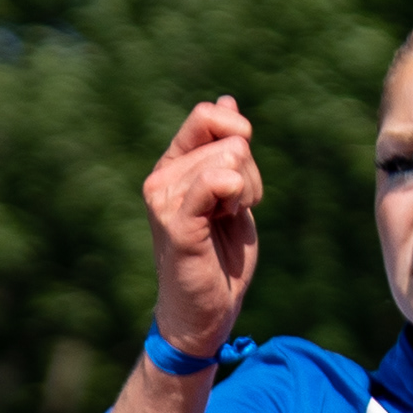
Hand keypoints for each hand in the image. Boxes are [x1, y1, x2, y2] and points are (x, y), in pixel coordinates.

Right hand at [141, 94, 259, 355]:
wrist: (208, 312)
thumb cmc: (220, 258)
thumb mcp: (233, 193)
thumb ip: (227, 148)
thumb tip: (225, 100)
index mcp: (174, 165)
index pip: (207, 115)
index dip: (237, 132)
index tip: (241, 174)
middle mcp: (162, 177)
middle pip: (231, 140)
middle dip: (250, 176)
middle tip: (233, 212)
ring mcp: (163, 199)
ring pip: (230, 160)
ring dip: (246, 193)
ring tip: (225, 223)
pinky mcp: (175, 223)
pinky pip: (215, 182)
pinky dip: (234, 195)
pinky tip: (226, 219)